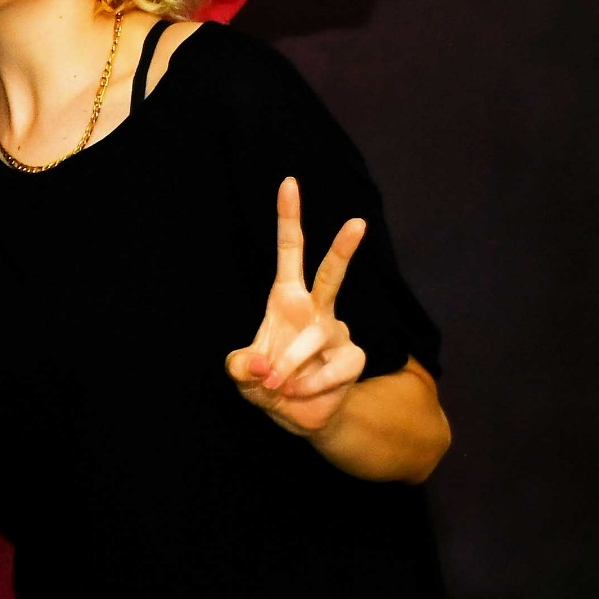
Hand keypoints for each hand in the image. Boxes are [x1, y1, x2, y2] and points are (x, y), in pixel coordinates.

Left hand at [226, 177, 366, 436]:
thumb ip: (241, 368)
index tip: (288, 183)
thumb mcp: (244, 376)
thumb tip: (260, 366)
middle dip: (343, 249)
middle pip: (332, 274)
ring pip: (313, 341)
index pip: (290, 252)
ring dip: (290, 367)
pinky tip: (301, 393)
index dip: (288, 217)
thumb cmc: (269, 383)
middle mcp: (316, 309)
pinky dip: (309, 386)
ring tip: (278, 385)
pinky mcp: (354, 358)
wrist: (299, 415)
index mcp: (287, 298)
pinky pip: (331, 371)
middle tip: (357, 222)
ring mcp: (338, 332)